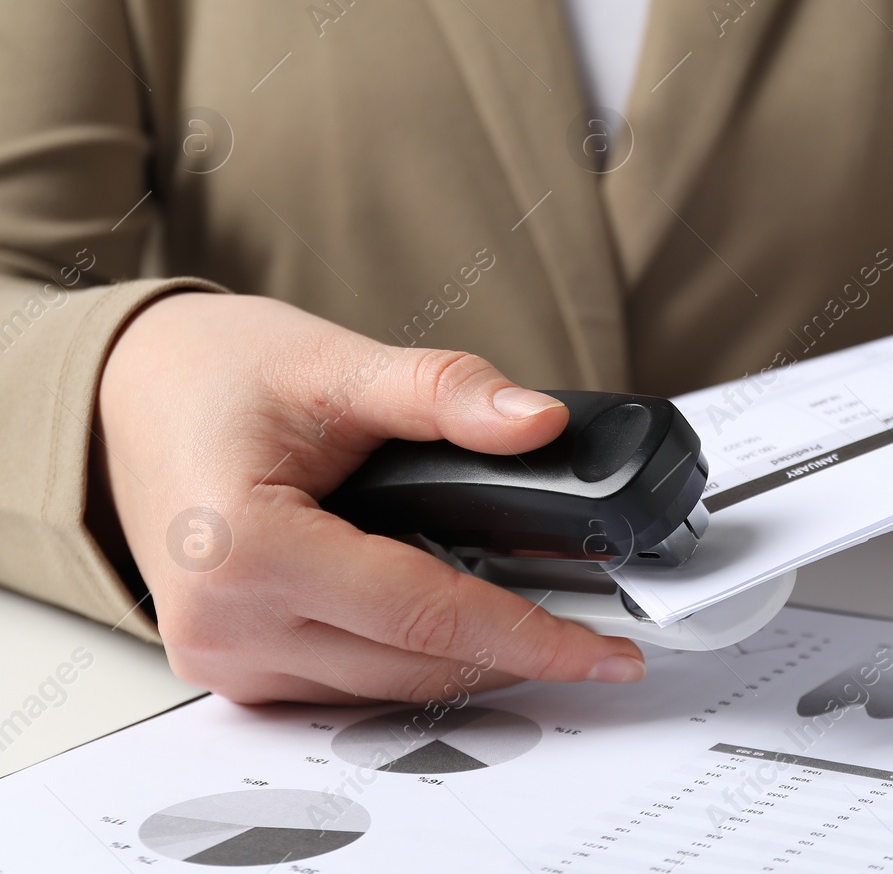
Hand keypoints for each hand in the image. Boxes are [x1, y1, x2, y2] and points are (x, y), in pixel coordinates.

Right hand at [96, 293, 645, 703]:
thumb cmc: (214, 376)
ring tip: (545, 629)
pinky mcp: (235, 664)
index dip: (530, 635)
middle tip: (598, 642)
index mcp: (246, 551)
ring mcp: (224, 656)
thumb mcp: (335, 363)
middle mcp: (225, 624)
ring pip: (384, 689)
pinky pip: (348, 686)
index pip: (424, 614)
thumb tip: (537, 423)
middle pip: (412, 666)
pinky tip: (467, 628)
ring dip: (469, 663)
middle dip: (516, 655)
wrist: (127, 395)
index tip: (604, 650)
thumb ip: (445, 391)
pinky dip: (414, 661)